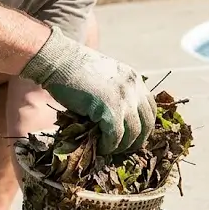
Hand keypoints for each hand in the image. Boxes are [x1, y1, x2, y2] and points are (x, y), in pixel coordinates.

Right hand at [20, 26, 155, 154]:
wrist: (58, 60)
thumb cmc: (75, 70)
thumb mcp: (105, 79)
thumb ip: (116, 95)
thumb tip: (117, 122)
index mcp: (134, 80)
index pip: (150, 109)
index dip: (144, 127)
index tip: (133, 137)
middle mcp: (133, 88)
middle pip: (147, 123)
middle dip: (137, 141)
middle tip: (123, 149)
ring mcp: (123, 98)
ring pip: (133, 133)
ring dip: (121, 146)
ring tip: (109, 149)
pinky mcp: (109, 108)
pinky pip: (115, 136)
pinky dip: (109, 146)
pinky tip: (101, 147)